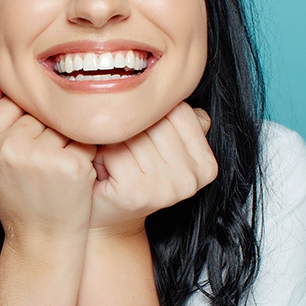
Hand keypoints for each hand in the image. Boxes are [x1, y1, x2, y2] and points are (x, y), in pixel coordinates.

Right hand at [0, 78, 96, 248]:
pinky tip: (73, 171)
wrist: (40, 239)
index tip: (27, 143)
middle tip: (41, 160)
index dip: (24, 120)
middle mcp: (7, 149)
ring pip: (61, 121)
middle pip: (38, 110)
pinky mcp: (71, 166)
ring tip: (55, 165)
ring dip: (65, 137)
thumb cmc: (13, 195)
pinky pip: (83, 136)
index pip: (10, 100)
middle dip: (45, 128)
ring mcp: (40, 158)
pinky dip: (84, 150)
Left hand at [90, 102, 217, 234]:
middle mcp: (193, 178)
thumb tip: (182, 87)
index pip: (178, 110)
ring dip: (112, 140)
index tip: (140, 136)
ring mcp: (168, 188)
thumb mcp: (160, 146)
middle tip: (120, 148)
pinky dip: (100, 154)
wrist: (106, 218)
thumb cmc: (128, 175)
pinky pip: (114, 150)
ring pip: (133, 134)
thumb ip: (176, 120)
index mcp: (206, 164)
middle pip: (154, 121)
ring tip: (111, 157)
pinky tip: (102, 167)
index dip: (149, 116)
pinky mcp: (139, 192)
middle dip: (130, 127)